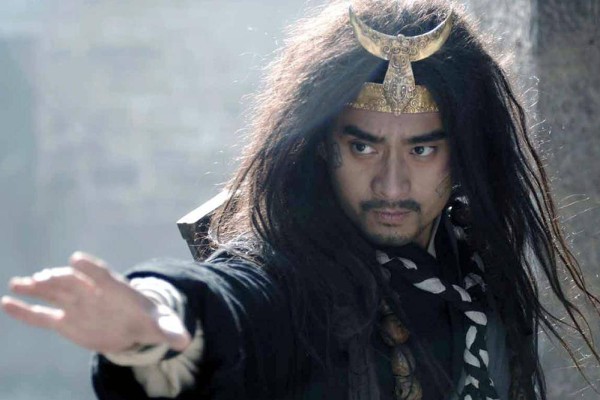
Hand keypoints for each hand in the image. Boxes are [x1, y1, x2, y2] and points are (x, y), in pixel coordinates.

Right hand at [2, 252, 190, 353]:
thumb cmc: (148, 319)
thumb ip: (171, 330)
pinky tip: (7, 303)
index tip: (76, 259)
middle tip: (43, 277)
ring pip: (56, 294)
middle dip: (60, 278)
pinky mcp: (66, 321)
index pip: (103, 275)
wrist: (133, 324)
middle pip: (74, 282)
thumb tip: (186, 339)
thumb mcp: (162, 325)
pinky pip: (43, 316)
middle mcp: (94, 293)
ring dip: (39, 288)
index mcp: (117, 289)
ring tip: (20, 283)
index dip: (90, 268)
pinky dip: (26, 311)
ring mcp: (78, 305)